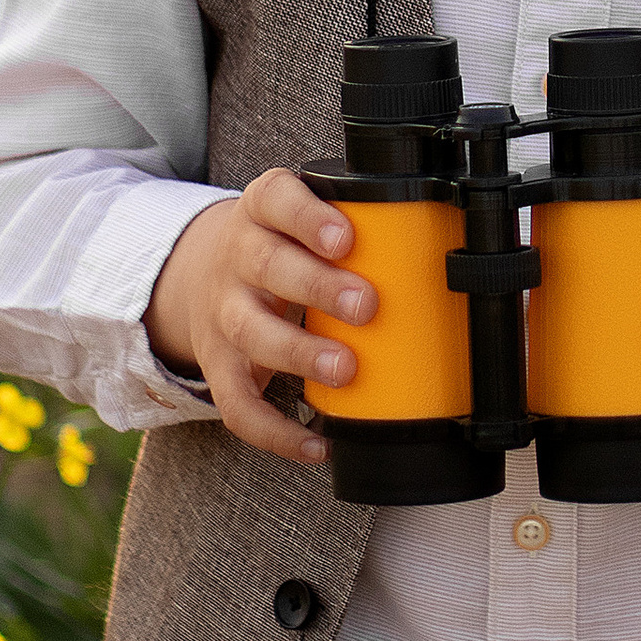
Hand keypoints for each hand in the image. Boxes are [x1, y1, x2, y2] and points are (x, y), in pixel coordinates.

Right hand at [144, 170, 372, 466]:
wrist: (202, 274)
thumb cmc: (280, 244)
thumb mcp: (299, 217)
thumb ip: (352, 221)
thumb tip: (437, 241)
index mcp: (261, 212)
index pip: (276, 199)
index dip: (308, 217)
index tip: (346, 238)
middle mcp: (236, 258)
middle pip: (269, 267)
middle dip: (318, 288)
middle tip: (366, 305)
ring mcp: (223, 313)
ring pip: (253, 333)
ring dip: (300, 353)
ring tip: (345, 368)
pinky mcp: (218, 365)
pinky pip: (238, 404)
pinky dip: (274, 431)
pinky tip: (316, 442)